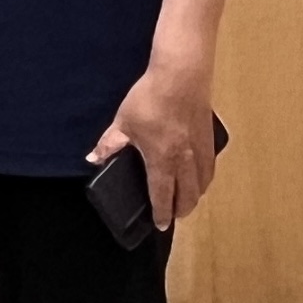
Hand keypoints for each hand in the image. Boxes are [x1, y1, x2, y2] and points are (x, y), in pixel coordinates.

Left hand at [88, 58, 219, 230]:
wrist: (181, 76)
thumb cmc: (149, 99)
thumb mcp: (124, 122)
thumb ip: (109, 144)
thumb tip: (92, 159)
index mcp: (162, 161)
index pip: (162, 196)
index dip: (161, 213)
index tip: (160, 225)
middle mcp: (185, 162)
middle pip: (187, 196)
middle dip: (181, 210)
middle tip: (173, 215)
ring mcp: (201, 151)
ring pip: (202, 184)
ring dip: (195, 197)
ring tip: (186, 200)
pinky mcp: (210, 138)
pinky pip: (210, 168)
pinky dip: (205, 180)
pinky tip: (200, 178)